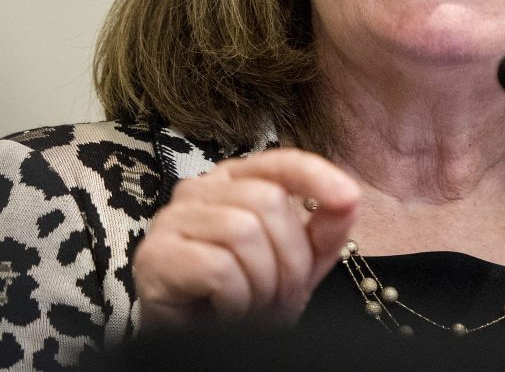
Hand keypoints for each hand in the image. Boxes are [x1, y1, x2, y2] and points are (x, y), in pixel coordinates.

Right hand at [134, 148, 359, 328]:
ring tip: (250, 306)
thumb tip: (349, 196)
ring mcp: (172, 219)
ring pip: (244, 231)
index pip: (279, 162)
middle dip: (289, 261)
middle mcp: (199, 190)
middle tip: (278, 298)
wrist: (198, 342)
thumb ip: (323, 229)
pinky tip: (226, 311)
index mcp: (234, 182)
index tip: (348, 196)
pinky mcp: (156, 255)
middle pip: (268, 201)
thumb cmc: (242, 300)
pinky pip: (219, 267)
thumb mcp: (296, 263)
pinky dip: (236, 299)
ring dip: (261, 284)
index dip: (315, 175)